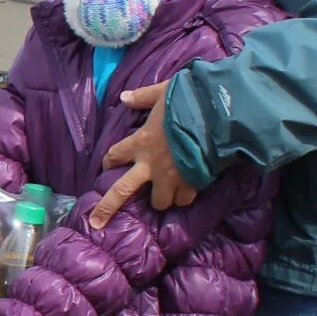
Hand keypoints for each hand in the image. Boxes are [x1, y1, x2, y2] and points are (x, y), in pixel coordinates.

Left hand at [90, 78, 194, 228]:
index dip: (109, 161)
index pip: (115, 155)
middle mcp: (151, 164)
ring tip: (166, 195)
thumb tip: (124, 97)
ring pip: (159, 202)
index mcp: (141, 141)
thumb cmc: (189, 101)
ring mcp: (171, 177)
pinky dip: (185, 196)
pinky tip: (188, 190)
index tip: (107, 166)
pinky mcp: (191, 183)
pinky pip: (185, 199)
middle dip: (107, 208)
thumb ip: (143, 97)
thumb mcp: (162, 92)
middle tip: (97, 223)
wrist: (219, 117)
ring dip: (162, 199)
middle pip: (122, 191)